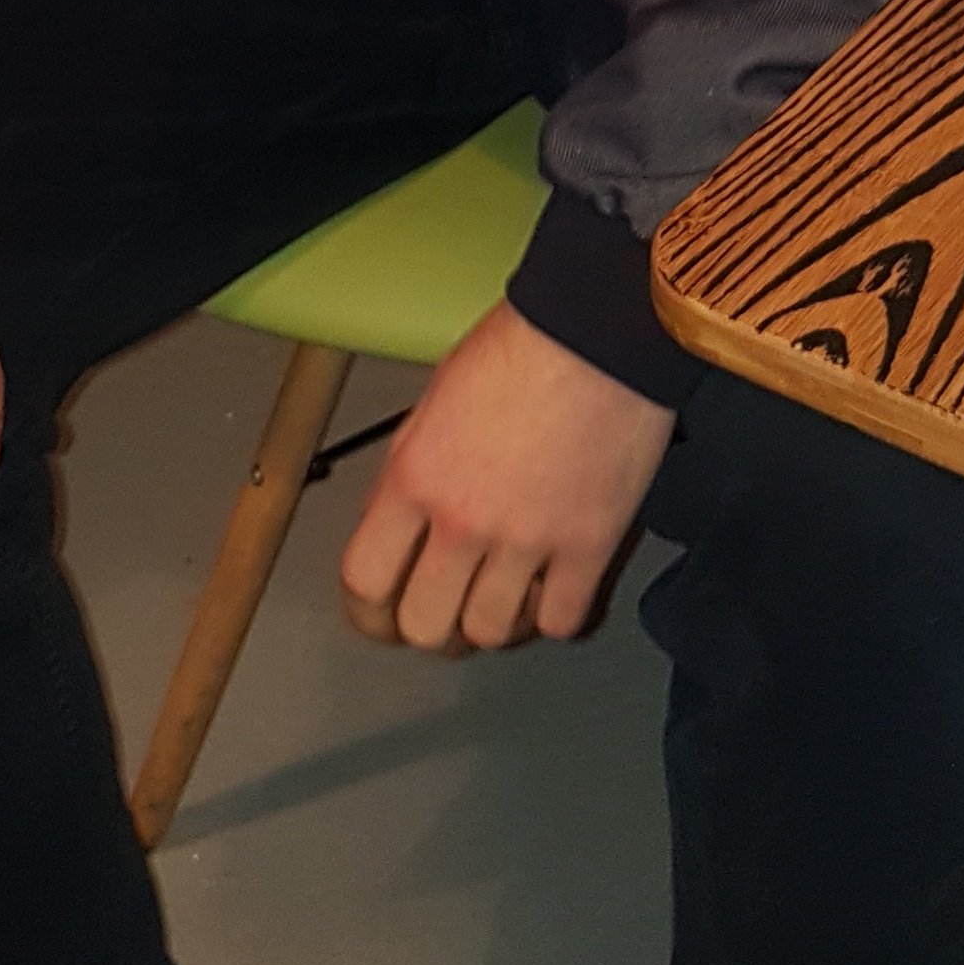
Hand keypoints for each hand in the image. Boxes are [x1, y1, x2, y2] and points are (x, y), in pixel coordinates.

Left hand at [339, 301, 673, 654]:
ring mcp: (528, 538)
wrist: (599, 330)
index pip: (365, 583)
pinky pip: (561, 621)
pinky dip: (554, 616)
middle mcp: (462, 519)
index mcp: (413, 479)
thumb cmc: (519, 349)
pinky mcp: (590, 545)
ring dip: (494, 623)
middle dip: (431, 627)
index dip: (370, 614)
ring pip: (491, 634)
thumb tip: (401, 530)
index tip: (383, 617)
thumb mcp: (432, 405)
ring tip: (505, 597)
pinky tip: (553, 589)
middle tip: (448, 611)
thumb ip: (411, 475)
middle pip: (424, 626)